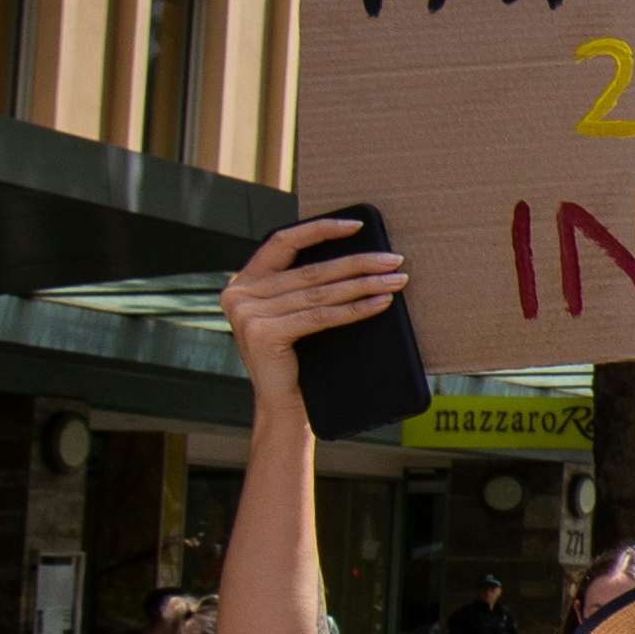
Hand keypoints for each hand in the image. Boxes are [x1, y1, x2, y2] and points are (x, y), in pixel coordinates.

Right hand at [220, 211, 406, 402]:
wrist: (284, 408)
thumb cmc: (298, 361)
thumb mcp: (292, 316)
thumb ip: (303, 288)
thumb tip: (356, 260)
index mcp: (244, 282)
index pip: (282, 242)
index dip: (320, 230)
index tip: (357, 225)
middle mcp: (238, 293)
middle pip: (310, 270)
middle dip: (358, 263)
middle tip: (393, 259)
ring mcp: (247, 313)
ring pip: (319, 293)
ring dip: (364, 284)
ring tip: (396, 280)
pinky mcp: (262, 332)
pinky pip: (320, 316)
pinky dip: (355, 309)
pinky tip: (380, 303)